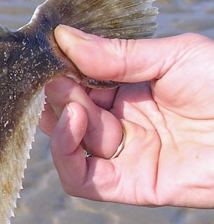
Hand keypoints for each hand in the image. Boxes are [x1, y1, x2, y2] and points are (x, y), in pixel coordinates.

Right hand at [39, 25, 213, 207]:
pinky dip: (64, 157)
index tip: (52, 59)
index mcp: (133, 93)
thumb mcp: (172, 56)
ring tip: (73, 105)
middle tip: (59, 83)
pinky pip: (81, 181)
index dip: (64, 74)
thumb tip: (64, 37)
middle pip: (69, 117)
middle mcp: (126, 125)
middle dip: (59, 99)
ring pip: (70, 147)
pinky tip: (72, 127)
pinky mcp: (129, 186)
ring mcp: (126, 157)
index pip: (82, 86)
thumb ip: (116, 54)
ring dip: (61, 125)